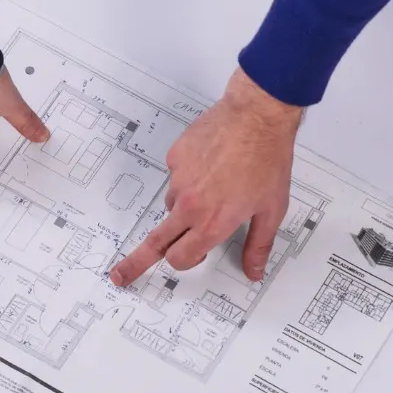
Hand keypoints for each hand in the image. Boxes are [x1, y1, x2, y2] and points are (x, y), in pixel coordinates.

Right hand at [110, 68, 301, 285]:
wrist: (257, 117)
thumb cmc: (268, 160)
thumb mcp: (271, 210)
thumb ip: (258, 245)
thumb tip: (253, 271)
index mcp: (213, 223)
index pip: (181, 258)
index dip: (185, 262)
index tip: (179, 262)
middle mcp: (190, 205)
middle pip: (155, 242)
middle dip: (135, 263)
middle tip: (120, 274)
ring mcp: (179, 180)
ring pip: (172, 206)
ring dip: (185, 207)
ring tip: (217, 186)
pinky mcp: (175, 158)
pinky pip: (176, 176)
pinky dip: (190, 176)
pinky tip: (212, 164)